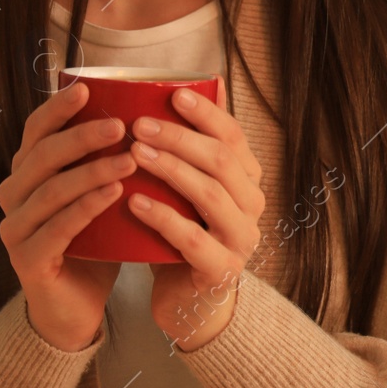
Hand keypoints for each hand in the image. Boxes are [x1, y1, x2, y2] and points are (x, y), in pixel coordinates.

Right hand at [0, 82, 134, 350]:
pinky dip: (84, 208)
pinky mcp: (28, 260)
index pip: (35, 131)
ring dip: (90, 172)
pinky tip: (113, 194)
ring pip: (50, 192)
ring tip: (129, 159)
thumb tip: (154, 106)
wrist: (78, 303)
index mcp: (28, 171)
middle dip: (81, 137)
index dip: (57, 109)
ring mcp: (16, 228)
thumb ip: (111, 153)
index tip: (87, 88)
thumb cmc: (96, 236)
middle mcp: (14, 195)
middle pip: (42, 156)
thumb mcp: (103, 189)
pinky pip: (55, 229)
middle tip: (120, 125)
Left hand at [126, 74, 264, 350]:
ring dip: (171, 170)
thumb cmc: (183, 233)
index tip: (173, 94)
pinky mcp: (220, 270)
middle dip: (180, 138)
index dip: (206, 114)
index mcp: (248, 178)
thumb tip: (183, 86)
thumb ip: (191, 149)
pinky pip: (192, 239)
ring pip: (210, 194)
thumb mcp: (189, 189)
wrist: (189, 301)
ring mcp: (240, 239)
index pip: (234, 136)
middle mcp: (252, 205)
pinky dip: (162, 217)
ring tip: (134, 154)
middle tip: (139, 124)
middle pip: (221, 160)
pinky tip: (133, 202)